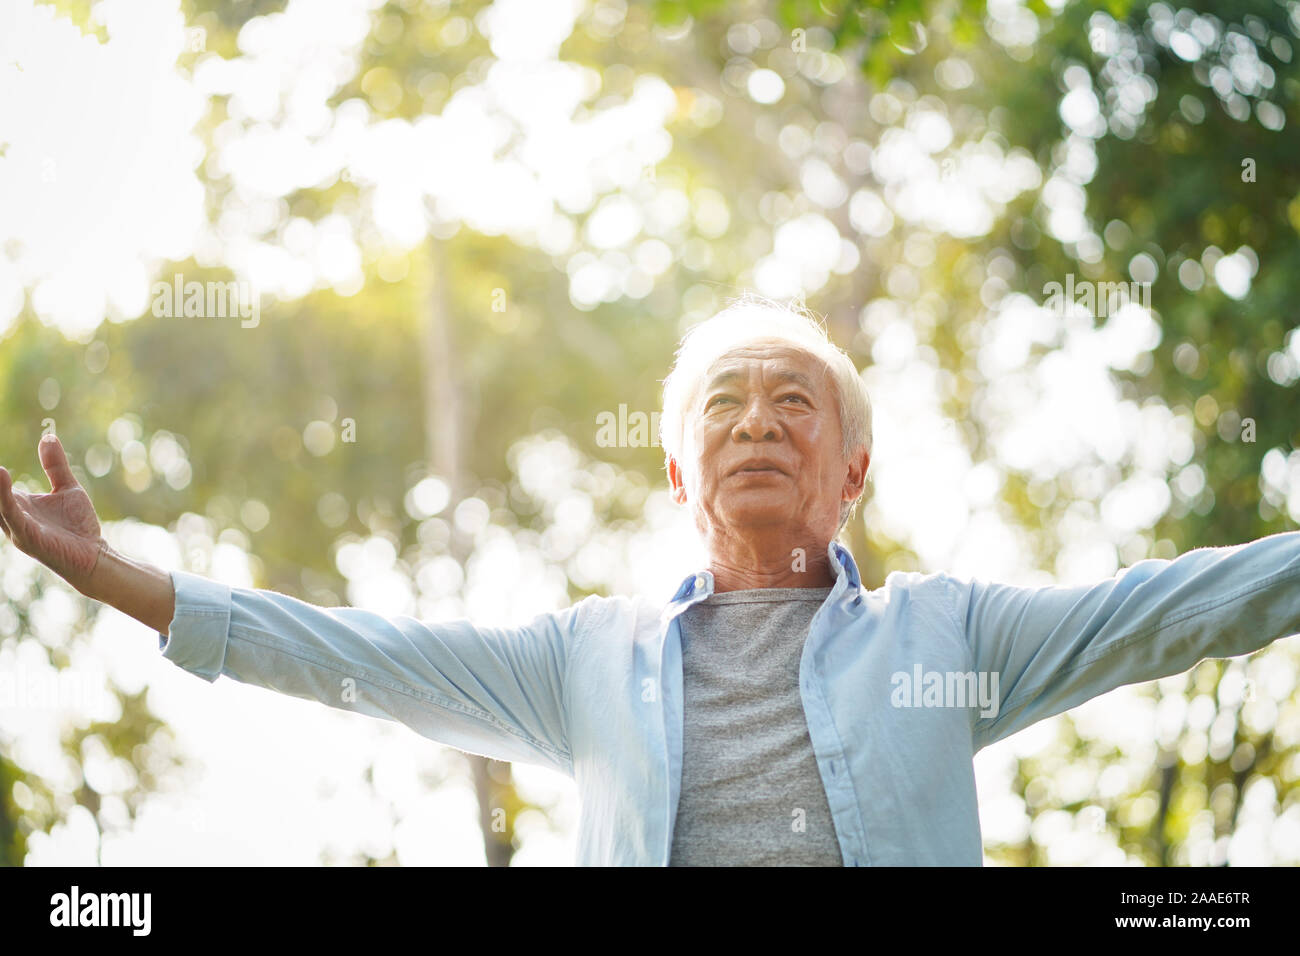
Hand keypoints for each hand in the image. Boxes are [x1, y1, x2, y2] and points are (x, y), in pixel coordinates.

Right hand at [0, 435, 106, 593]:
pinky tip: (0, 477)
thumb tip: (48, 436)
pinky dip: (3, 498)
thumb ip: (55, 465)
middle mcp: (12, 516)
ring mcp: (18, 528)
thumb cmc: (78, 526)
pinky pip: (12, 515)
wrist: (95, 556)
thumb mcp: (67, 489)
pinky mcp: (29, 537)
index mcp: (17, 504)